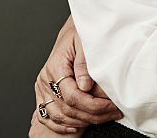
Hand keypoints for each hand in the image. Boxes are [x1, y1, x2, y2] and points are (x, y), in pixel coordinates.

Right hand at [32, 16, 122, 134]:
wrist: (72, 30)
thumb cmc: (80, 33)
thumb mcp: (85, 43)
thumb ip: (84, 64)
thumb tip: (85, 86)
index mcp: (55, 67)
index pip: (72, 96)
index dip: (92, 105)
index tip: (110, 106)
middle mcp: (45, 80)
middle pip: (66, 109)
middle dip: (92, 115)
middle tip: (113, 113)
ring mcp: (42, 88)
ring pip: (58, 115)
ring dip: (81, 122)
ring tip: (102, 118)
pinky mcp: (44, 93)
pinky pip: (47, 116)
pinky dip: (60, 125)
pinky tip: (76, 126)